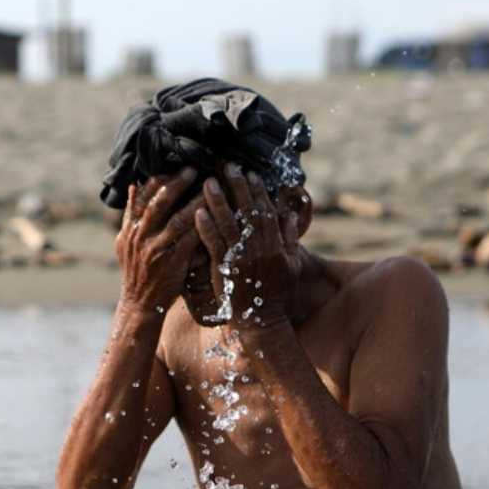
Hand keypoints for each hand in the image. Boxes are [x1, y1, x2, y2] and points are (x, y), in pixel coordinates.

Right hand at [115, 168, 204, 312]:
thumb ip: (131, 214)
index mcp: (130, 228)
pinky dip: (203, 228)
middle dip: (177, 183)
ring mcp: (156, 249)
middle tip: (195, 167)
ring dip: (196, 202)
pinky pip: (190, 241)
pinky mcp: (172, 263)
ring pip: (178, 220)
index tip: (173, 162)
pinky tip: (216, 217)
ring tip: (211, 187)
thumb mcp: (124, 241)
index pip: (142, 196)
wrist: (140, 304)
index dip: (158, 178)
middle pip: (159, 203)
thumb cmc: (136, 270)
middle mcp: (141, 236)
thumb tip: (133, 185)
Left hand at [194, 164, 300, 328]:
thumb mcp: (291, 266)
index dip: (258, 191)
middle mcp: (260, 249)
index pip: (266, 211)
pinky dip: (206, 229)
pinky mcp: (226, 270)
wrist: (263, 323)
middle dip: (237, 187)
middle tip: (227, 166)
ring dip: (218, 201)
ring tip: (207, 182)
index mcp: (275, 245)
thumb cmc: (278, 295)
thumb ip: (290, 239)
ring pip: (228, 224)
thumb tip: (290, 214)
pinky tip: (198, 213)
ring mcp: (242, 259)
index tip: (251, 174)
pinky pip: (214, 246)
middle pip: (247, 211)